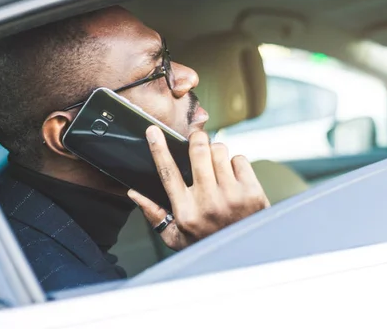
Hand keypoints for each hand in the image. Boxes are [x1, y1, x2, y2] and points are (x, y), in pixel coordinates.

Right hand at [127, 125, 269, 250]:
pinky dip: (235, 163)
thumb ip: (154, 214)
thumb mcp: (176, 237)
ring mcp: (232, 196)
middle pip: (198, 152)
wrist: (246, 255)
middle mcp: (208, 202)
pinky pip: (240, 159)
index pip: (168, 173)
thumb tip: (133, 194)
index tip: (153, 131)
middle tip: (197, 138)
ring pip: (220, 151)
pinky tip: (234, 178)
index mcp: (186, 211)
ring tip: (217, 166)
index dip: (158, 149)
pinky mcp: (252, 192)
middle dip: (197, 138)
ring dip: (216, 152)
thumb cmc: (207, 243)